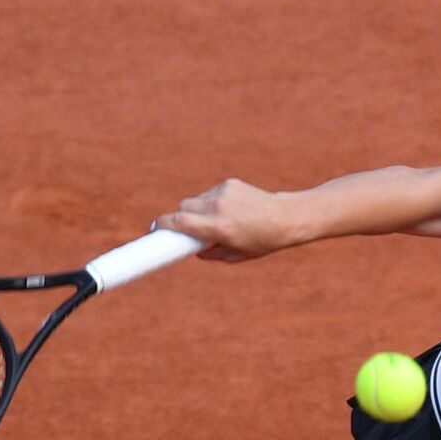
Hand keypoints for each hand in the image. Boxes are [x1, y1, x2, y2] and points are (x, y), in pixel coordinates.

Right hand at [154, 178, 295, 261]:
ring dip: (198, 210)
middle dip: (181, 217)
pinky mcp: (229, 183)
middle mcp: (218, 207)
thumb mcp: (235, 255)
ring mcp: (223, 192)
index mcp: (217, 228)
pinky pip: (210, 193)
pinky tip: (230, 210)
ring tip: (217, 221)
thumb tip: (192, 250)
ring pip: (196, 199)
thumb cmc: (261, 242)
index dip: (163, 225)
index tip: (154, 230)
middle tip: (186, 228)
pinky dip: (212, 202)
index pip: (179, 221)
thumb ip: (210, 254)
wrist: (286, 217)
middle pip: (183, 207)